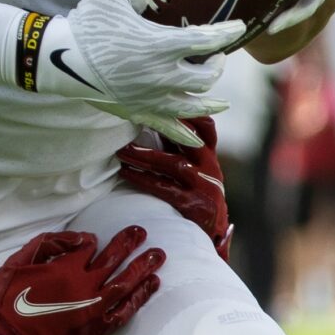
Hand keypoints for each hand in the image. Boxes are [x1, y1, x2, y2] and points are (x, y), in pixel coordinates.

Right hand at [0, 226, 164, 334]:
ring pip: (126, 284)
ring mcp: (94, 308)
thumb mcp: (19, 261)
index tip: (96, 241)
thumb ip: (50, 243)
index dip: (93, 241)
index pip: (90, 246)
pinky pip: (124, 312)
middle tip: (143, 233)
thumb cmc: (8, 300)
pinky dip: (140, 297)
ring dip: (143, 267)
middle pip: (114, 260)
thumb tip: (84, 238)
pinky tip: (152, 285)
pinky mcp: (96, 329)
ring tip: (158, 255)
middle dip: (129, 244)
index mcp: (66, 268)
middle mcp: (85, 286)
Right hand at [37, 0, 246, 144]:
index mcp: (161, 45)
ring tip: (221, 101)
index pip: (206, 40)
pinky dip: (184, 134)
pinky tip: (196, 141)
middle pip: (206, 77)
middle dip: (217, 65)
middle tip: (217, 57)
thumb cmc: (88, 24)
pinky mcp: (138, 111)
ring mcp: (151, 98)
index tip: (240, 27)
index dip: (227, 33)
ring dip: (211, 101)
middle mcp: (163, 76)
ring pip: (193, 105)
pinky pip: (167, 128)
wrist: (61, 61)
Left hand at [116, 118, 230, 258]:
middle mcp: (210, 168)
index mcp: (210, 157)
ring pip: (174, 164)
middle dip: (165, 127)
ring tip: (122, 152)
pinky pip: (165, 188)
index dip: (191, 112)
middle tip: (136, 117)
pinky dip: (144, 179)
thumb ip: (180, 149)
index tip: (167, 99)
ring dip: (146, 156)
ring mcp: (203, 186)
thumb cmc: (197, 196)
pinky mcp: (193, 205)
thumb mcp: (196, 170)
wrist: (212, 234)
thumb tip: (152, 122)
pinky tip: (126, 173)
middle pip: (191, 140)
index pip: (207, 128)